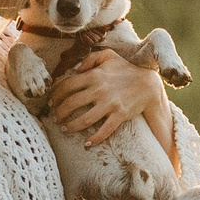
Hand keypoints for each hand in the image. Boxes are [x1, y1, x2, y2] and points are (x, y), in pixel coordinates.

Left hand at [50, 49, 168, 145]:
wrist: (148, 84)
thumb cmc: (126, 69)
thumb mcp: (109, 56)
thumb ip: (90, 58)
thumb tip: (75, 69)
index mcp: (94, 76)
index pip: (67, 85)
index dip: (55, 95)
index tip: (51, 102)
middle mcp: (99, 90)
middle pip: (71, 104)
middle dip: (59, 113)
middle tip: (55, 118)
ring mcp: (110, 104)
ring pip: (84, 119)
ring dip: (71, 126)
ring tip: (65, 129)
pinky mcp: (119, 115)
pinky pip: (104, 130)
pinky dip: (94, 139)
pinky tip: (87, 144)